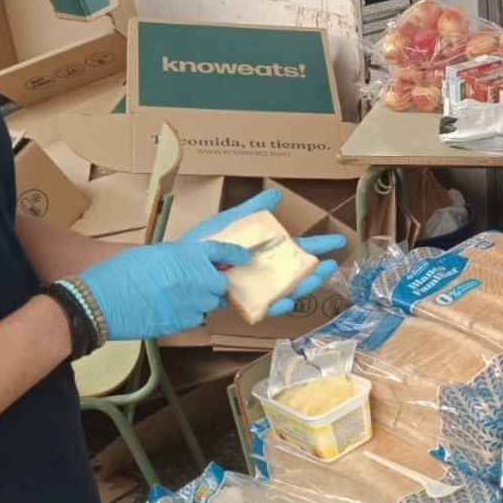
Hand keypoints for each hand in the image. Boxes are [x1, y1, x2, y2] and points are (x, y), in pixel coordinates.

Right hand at [80, 241, 246, 339]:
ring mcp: (192, 305)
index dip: (236, 256)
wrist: (102, 301)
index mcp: (191, 256)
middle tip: (200, 283)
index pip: (225, 252)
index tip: (244, 259)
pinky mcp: (181, 325)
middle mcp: (198, 280)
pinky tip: (169, 309)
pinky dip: (188, 314)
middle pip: (221, 285)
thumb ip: (181, 258)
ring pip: (208, 304)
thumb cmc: (122, 272)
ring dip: (200, 300)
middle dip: (215, 284)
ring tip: (177, 297)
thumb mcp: (156, 254)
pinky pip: (194, 319)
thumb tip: (193, 265)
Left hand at [179, 188, 347, 317]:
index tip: (337, 241)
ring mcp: (248, 289)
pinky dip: (274, 306)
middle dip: (313, 270)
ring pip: (281, 291)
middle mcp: (256, 271)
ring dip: (300, 287)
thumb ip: (250, 211)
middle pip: (292, 272)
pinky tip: (285, 302)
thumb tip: (275, 195)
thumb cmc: (192, 247)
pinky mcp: (236, 305)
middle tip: (331, 265)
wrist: (165, 275)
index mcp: (257, 251)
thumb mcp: (224, 223)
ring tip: (313, 281)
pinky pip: (260, 307)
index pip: (292, 247)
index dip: (315, 245)